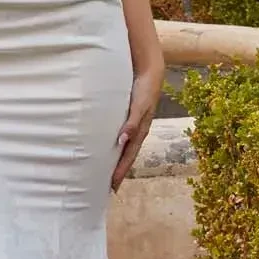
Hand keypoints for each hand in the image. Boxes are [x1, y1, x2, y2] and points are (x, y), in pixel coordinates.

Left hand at [112, 63, 162, 191]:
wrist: (150, 72)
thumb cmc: (145, 89)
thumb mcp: (139, 106)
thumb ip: (131, 123)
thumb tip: (122, 141)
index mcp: (141, 131)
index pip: (129, 156)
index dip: (121, 171)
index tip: (112, 186)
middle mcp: (138, 131)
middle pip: (128, 155)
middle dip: (120, 170)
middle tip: (109, 186)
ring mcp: (135, 124)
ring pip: (125, 147)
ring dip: (118, 159)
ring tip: (108, 170)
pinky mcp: (130, 117)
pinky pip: (123, 136)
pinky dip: (117, 145)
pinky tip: (110, 147)